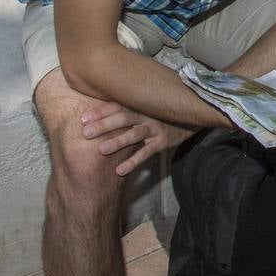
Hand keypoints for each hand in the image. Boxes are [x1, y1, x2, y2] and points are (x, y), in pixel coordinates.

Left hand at [81, 102, 196, 176]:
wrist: (192, 117)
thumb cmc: (162, 113)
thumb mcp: (147, 107)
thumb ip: (129, 107)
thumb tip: (101, 111)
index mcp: (139, 104)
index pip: (117, 105)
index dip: (100, 111)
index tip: (83, 119)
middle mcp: (147, 114)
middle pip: (123, 118)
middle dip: (104, 125)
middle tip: (86, 133)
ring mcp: (155, 128)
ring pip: (134, 134)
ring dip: (117, 142)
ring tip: (101, 150)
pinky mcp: (162, 142)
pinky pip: (146, 153)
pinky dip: (133, 162)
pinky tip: (120, 171)